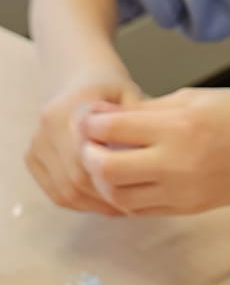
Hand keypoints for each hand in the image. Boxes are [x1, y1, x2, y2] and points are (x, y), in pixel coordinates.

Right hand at [25, 69, 143, 214]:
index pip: (89, 159)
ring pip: (65, 190)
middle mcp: (48, 125)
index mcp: (71, 109)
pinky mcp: (32, 157)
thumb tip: (143, 153)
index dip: (113, 180)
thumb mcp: (131, 96)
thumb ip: (135, 122)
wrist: (82, 79)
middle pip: (76, 179)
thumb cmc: (112, 90)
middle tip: (134, 204)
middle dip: (106, 197)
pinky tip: (101, 202)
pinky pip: (55, 192)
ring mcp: (37, 142)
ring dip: (94, 204)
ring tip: (121, 206)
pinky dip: (79, 203)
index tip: (138, 188)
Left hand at [78, 88, 229, 215]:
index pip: (112, 129)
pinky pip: (142, 209)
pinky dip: (127, 196)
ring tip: (110, 164)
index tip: (89, 119)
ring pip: (119, 197)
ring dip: (105, 181)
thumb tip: (105, 118)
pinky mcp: (189, 208)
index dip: (91, 124)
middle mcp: (177, 162)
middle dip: (89, 157)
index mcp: (179, 126)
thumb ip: (148, 110)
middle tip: (91, 146)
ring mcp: (183, 190)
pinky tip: (132, 179)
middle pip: (106, 170)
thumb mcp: (194, 99)